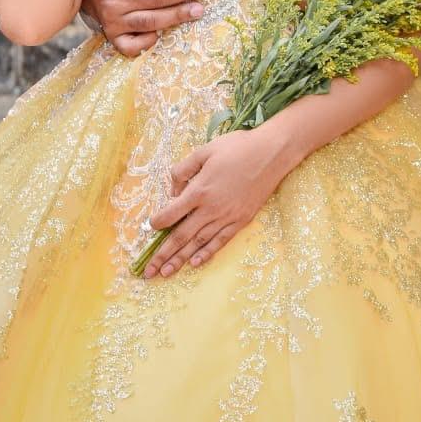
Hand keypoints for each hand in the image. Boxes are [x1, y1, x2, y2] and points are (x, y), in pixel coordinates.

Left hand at [143, 126, 290, 278]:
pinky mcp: (241, 221)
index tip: (150, 228)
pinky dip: (207, 253)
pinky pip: (220, 241)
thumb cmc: (237, 148)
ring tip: (166, 273)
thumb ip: (184, 168)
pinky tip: (195, 263)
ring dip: (180, 259)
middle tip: (148, 271)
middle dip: (163, 254)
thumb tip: (174, 190)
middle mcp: (211, 208)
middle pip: (182, 235)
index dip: (159, 222)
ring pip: (199, 243)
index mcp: (200, 190)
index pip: (172, 213)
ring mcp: (227, 217)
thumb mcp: (205, 150)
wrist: (271, 154)